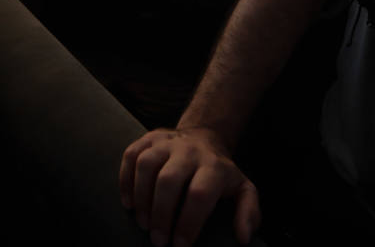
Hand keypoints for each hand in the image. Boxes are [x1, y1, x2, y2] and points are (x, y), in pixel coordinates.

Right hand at [119, 127, 260, 246]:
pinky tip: (129, 204)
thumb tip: (243, 238)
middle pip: (169, 181)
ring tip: (143, 224)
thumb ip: (249, 212)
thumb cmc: (220, 174)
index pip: (199, 195)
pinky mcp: (148, 138)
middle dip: (161, 215)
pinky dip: (125, 180)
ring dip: (141, 198)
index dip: (188, 223)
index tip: (180, 245)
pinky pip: (131, 155)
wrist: (204, 138)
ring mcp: (166, 142)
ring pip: (146, 165)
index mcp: (214, 167)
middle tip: (158, 241)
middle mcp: (189, 151)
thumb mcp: (243, 190)